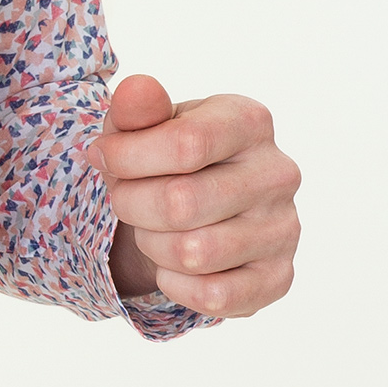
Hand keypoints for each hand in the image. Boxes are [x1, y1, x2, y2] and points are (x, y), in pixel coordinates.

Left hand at [93, 73, 300, 316]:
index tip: (102, 158)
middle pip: (181, 204)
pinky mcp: (278, 276)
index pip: (185, 144)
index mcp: (249, 121)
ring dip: (152, 246)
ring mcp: (284, 228)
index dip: (127, 159)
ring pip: (193, 253)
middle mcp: (279, 173)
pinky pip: (215, 296)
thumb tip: (137, 89)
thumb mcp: (144, 126)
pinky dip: (176, 285)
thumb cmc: (163, 158)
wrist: (195, 208)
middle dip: (132, 205)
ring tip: (153, 229)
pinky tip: (172, 265)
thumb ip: (137, 109)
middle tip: (127, 199)